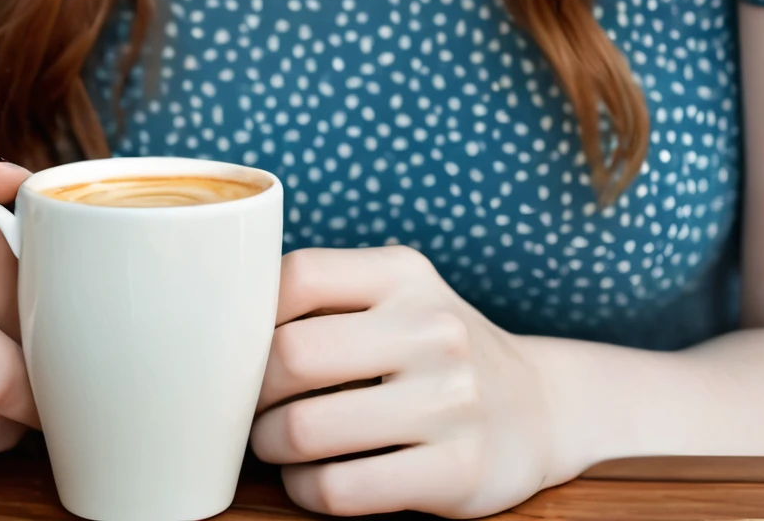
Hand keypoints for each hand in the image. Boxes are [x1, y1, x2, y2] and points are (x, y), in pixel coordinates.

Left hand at [251, 246, 551, 516]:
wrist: (539, 406)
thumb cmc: (436, 349)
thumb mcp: (400, 295)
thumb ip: (330, 295)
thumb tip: (224, 319)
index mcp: (405, 273)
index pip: (297, 275)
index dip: (251, 316)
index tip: (244, 348)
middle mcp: (431, 327)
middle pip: (291, 355)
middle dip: (251, 394)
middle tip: (250, 409)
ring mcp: (450, 399)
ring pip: (307, 429)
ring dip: (271, 446)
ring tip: (275, 445)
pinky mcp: (456, 471)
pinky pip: (341, 488)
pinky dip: (305, 490)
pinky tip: (309, 480)